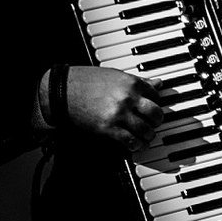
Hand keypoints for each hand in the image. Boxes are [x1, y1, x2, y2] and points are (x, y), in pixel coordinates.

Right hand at [37, 65, 166, 149]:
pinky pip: (131, 140)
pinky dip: (137, 145)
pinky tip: (137, 144)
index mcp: (131, 83)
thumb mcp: (116, 75)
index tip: (152, 107)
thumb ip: (138, 81)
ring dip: (148, 136)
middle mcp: (128, 98)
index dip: (156, 103)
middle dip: (157, 121)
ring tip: (146, 136)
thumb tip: (158, 83)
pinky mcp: (108, 127)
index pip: (157, 96)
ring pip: (146, 130)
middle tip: (153, 123)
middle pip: (156, 114)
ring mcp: (118, 114)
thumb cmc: (87, 80)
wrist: (63, 90)